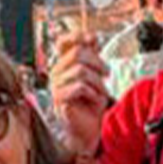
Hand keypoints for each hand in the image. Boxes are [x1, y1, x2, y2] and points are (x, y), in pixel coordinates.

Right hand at [46, 28, 110, 156]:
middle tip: (106, 74)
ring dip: (97, 82)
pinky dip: (93, 93)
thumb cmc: (92, 102)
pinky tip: (95, 100)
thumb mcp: (96, 75)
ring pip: (80, 71)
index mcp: (64, 64)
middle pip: (77, 53)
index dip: (77, 36)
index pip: (63, 41)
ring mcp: (56, 86)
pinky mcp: (59, 100)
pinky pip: (79, 87)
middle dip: (97, 62)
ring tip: (102, 92)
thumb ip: (92, 55)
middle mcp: (56, 73)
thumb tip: (92, 36)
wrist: (90, 128)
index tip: (94, 39)